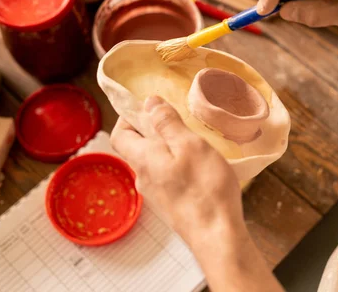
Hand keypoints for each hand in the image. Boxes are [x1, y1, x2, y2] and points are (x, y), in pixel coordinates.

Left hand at [110, 96, 243, 246]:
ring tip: (195, 144)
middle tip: (180, 123)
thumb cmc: (205, 189)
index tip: (149, 108)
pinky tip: (200, 168)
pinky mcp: (171, 205)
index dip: (129, 118)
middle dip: (154, 131)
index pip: (120, 134)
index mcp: (143, 159)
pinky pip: (167, 178)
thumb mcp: (189, 145)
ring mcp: (157, 195)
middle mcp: (143, 178)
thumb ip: (167, 123)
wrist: (217, 235)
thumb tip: (149, 103)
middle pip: (138, 148)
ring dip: (169, 149)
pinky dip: (178, 166)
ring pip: (155, 163)